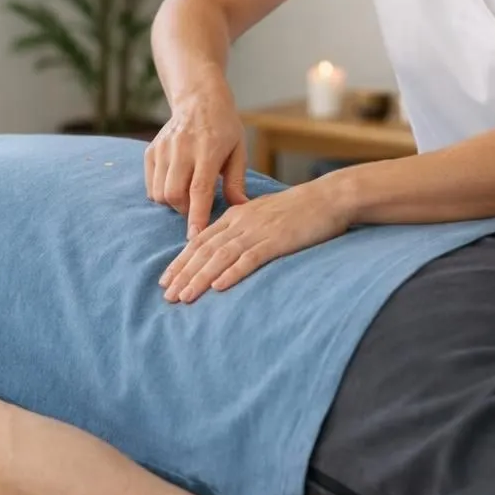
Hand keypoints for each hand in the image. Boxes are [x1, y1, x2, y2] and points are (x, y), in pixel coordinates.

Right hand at [145, 87, 249, 239]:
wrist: (199, 98)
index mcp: (208, 149)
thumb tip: (240, 209)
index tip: (195, 236)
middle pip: (174, 194)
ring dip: (172, 203)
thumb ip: (236, 181)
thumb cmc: (224, 127)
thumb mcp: (239, 150)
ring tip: (187, 195)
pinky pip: (150, 185)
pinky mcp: (151, 150)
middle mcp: (182, 148)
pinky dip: (161, 193)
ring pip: (159, 192)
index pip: (199, 189)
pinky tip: (176, 184)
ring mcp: (164, 148)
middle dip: (184, 210)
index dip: (197, 215)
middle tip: (197, 207)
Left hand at [161, 181, 349, 302]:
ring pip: (221, 256)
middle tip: (166, 295)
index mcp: (236, 215)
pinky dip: (232, 273)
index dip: (181, 261)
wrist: (328, 198)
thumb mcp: (263, 214)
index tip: (166, 279)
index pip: (201, 240)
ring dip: (200, 277)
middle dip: (183, 273)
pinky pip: (250, 258)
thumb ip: (243, 229)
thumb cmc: (299, 209)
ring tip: (184, 297)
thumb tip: (225, 248)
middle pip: (204, 250)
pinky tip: (218, 287)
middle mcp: (241, 222)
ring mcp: (258, 231)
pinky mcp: (277, 241)